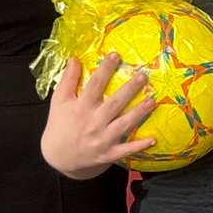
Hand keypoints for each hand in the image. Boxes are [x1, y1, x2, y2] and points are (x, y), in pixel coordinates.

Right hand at [41, 54, 157, 178]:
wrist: (59, 157)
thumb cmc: (60, 126)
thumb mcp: (59, 102)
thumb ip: (67, 80)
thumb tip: (74, 59)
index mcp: (81, 108)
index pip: (94, 85)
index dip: (105, 69)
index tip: (116, 55)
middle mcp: (93, 122)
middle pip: (114, 103)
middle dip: (130, 90)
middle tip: (143, 77)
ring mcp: (102, 139)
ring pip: (124, 124)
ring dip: (139, 113)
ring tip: (152, 101)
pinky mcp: (108, 154)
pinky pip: (126, 150)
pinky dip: (139, 146)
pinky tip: (153, 140)